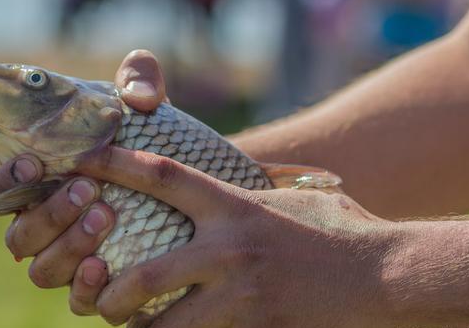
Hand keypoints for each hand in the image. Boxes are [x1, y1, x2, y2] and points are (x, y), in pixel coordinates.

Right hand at [0, 49, 168, 312]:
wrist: (189, 178)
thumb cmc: (150, 139)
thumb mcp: (145, 103)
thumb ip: (139, 80)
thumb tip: (139, 97)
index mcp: (41, 185)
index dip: (3, 181)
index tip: (32, 162)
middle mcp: (47, 226)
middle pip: (18, 236)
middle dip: (48, 213)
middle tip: (87, 189)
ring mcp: (70, 259)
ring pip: (42, 270)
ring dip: (67, 245)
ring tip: (106, 215)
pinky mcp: (99, 285)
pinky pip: (77, 302)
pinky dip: (84, 288)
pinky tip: (105, 266)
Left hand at [71, 147, 394, 327]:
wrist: (388, 276)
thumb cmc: (341, 231)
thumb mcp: (295, 199)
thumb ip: (258, 193)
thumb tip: (244, 179)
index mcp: (234, 208)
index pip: (162, 177)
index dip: (116, 163)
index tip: (81, 158)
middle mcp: (230, 250)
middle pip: (146, 273)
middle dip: (113, 291)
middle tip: (102, 293)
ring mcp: (243, 296)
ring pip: (168, 325)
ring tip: (131, 327)